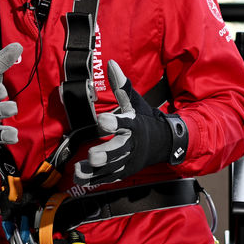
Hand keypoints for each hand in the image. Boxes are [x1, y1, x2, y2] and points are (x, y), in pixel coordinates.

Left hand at [73, 60, 188, 185]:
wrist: (164, 143)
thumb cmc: (146, 119)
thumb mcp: (134, 102)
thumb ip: (121, 85)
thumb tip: (110, 63)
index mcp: (135, 125)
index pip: (126, 124)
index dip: (114, 123)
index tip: (102, 120)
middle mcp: (132, 145)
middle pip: (119, 152)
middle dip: (106, 154)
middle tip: (92, 155)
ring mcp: (128, 161)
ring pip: (112, 168)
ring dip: (96, 171)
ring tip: (80, 169)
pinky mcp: (123, 172)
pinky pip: (108, 178)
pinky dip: (94, 180)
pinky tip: (79, 178)